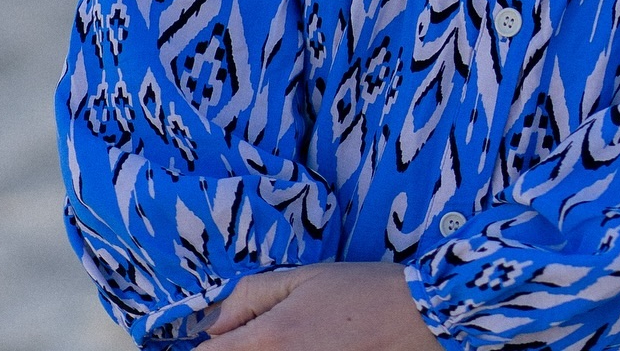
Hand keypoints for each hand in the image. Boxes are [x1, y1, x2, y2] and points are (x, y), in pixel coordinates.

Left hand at [201, 262, 436, 347]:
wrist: (415, 315)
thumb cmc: (360, 290)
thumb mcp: (303, 277)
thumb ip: (251, 295)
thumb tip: (214, 323)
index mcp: (268, 339)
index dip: (204, 350)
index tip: (211, 343)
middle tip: (254, 340)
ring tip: (295, 341)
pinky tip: (309, 348)